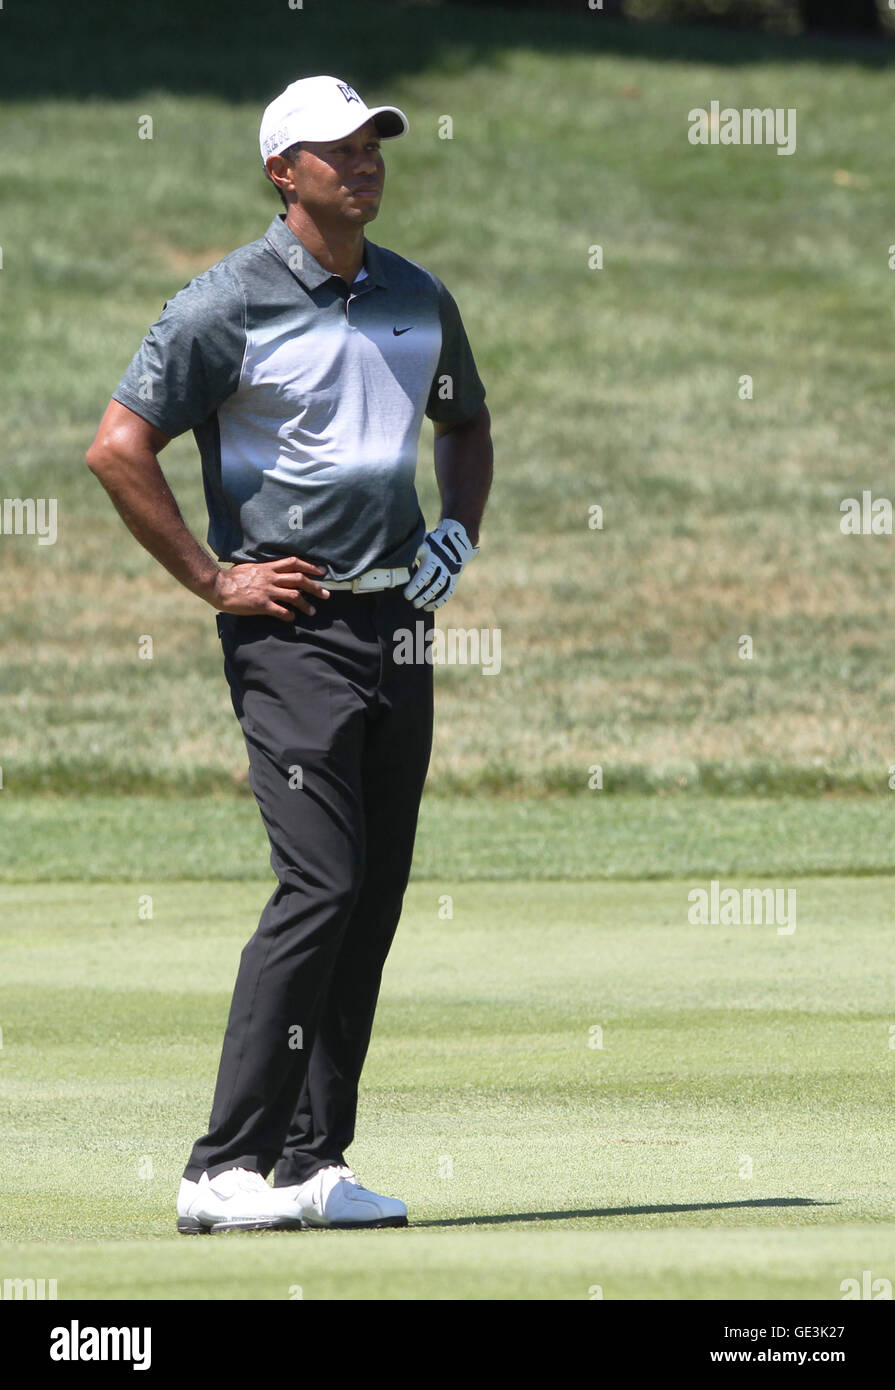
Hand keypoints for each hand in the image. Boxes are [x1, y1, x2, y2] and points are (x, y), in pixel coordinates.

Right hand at [208, 556, 329, 620]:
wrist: (219, 586)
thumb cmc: (233, 577)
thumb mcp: (252, 567)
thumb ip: (265, 569)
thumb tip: (274, 570)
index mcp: (269, 568)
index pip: (294, 563)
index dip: (310, 567)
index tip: (322, 572)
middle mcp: (271, 578)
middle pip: (299, 579)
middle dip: (315, 587)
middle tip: (326, 594)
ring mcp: (267, 591)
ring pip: (294, 596)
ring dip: (306, 604)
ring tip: (312, 612)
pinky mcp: (261, 604)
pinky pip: (281, 610)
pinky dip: (289, 615)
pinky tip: (292, 618)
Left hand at [403, 518, 477, 611]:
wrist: (454, 541)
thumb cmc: (431, 543)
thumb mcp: (421, 543)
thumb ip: (411, 552)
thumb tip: (396, 561)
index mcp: (433, 557)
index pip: (425, 574)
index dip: (416, 586)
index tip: (406, 595)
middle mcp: (443, 566)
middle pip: (435, 584)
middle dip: (424, 595)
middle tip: (412, 603)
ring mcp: (449, 573)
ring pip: (442, 589)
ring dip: (431, 600)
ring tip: (419, 606)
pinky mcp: (453, 580)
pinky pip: (448, 593)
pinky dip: (439, 602)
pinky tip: (428, 608)